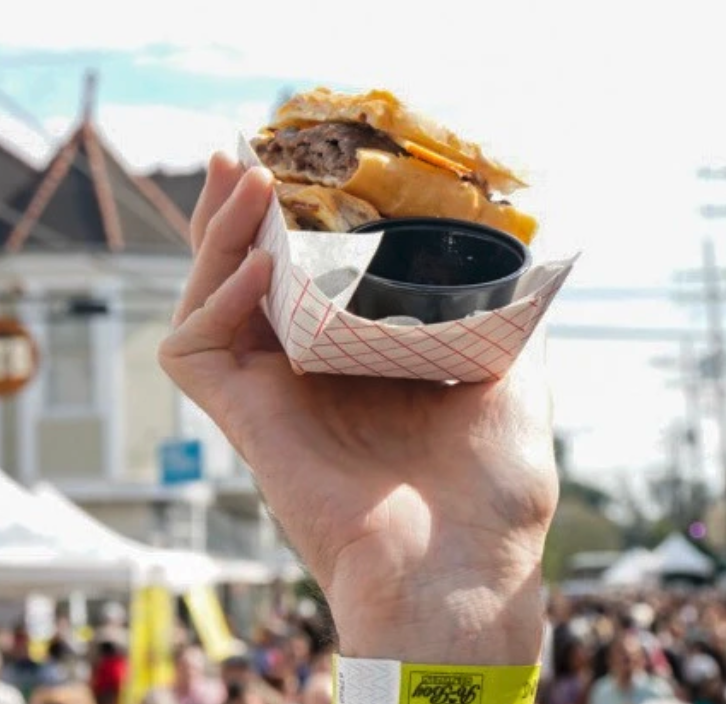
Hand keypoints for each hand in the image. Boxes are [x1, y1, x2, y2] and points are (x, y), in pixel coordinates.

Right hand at [159, 161, 556, 663]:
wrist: (467, 569)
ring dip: (216, 237)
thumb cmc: (496, 497)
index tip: (307, 172)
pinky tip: (256, 267)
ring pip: (208, 303)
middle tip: (243, 156)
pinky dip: (213, 302)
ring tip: (244, 178)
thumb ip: (506, 326)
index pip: (310, 285)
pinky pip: (196, 353)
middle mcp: (309, 379)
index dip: (295, 231)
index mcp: (364, 368)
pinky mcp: (245, 423)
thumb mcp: (514, 384)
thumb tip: (529, 268)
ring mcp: (274, 399)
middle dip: (234, 218)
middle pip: (245, 284)